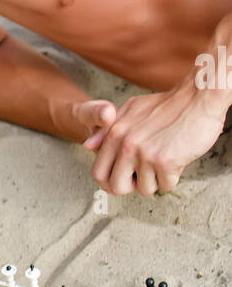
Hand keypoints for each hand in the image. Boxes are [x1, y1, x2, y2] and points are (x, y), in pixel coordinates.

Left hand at [80, 84, 226, 195]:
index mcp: (115, 133)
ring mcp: (144, 153)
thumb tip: (87, 146)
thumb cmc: (168, 105)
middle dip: (132, 186)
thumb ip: (107, 129)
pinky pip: (166, 185)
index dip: (110, 181)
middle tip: (146, 175)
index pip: (98, 172)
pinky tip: (178, 158)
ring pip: (145, 189)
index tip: (125, 179)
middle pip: (117, 187)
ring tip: (166, 159)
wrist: (200, 96)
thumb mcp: (131, 110)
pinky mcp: (164, 161)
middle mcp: (126, 144)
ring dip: (157, 180)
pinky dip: (174, 177)